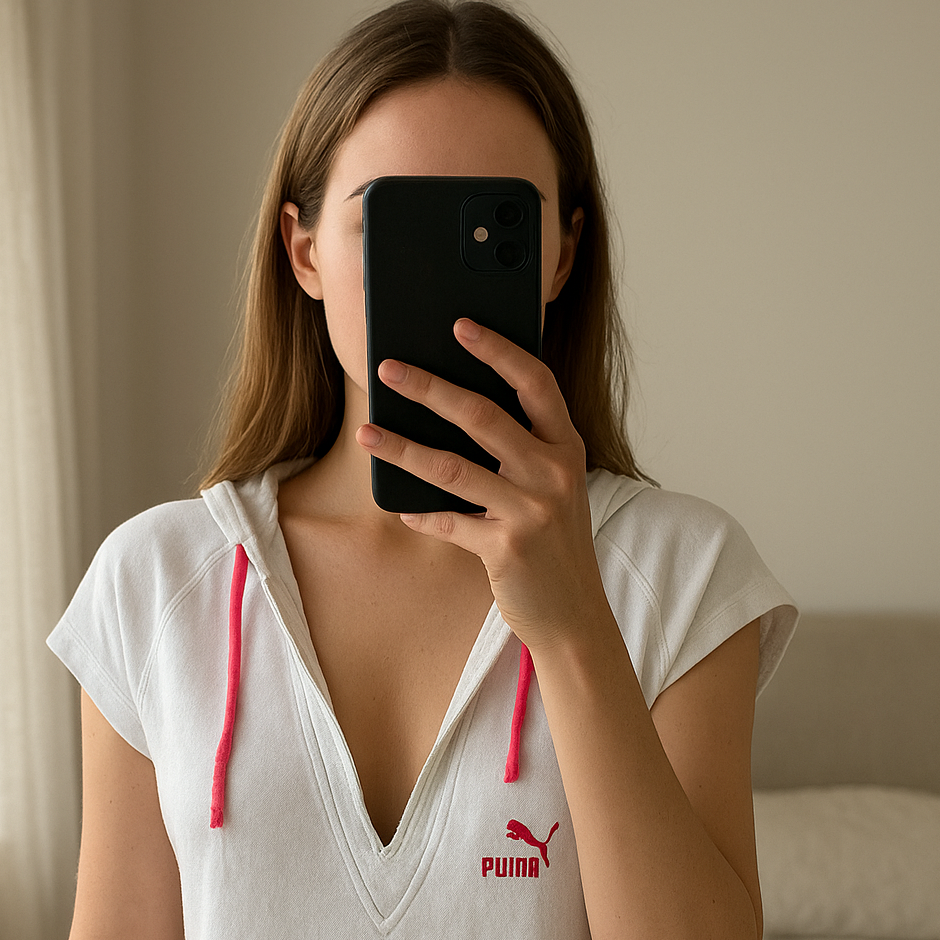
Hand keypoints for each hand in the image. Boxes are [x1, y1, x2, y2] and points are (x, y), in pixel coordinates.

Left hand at [355, 319, 607, 652]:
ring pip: (453, 467)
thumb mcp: (551, 487)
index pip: (535, 382)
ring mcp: (532, 511)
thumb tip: (450, 408)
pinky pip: (449, 522)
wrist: (573, 614)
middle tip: (387, 368)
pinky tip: (398, 504)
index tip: (459, 325)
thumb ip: (520, 449)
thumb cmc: (553, 542)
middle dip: (429, 387)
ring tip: (366, 433)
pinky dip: (420, 512)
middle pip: (483, 416)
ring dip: (403, 448)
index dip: (498, 350)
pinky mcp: (507, 549)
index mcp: (566, 447)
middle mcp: (554, 473)